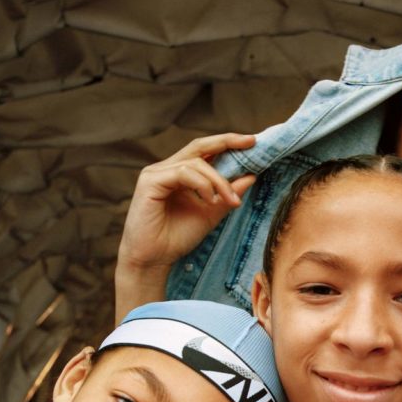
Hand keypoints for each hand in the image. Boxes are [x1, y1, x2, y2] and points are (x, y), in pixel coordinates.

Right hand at [115, 133, 256, 319]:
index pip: (205, 151)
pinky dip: (201, 184)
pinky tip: (210, 200)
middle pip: (199, 146)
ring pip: (196, 163)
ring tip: (232, 200)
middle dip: (226, 142)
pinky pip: (182, 173)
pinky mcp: (150, 181)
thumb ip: (227, 195)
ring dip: (219, 180)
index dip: (227, 143)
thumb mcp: (210, 213)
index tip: (252, 142)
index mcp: (179, 174)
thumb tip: (251, 176)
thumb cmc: (176, 238)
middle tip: (251, 143)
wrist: (154, 260)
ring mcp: (156, 173)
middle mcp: (167, 169)